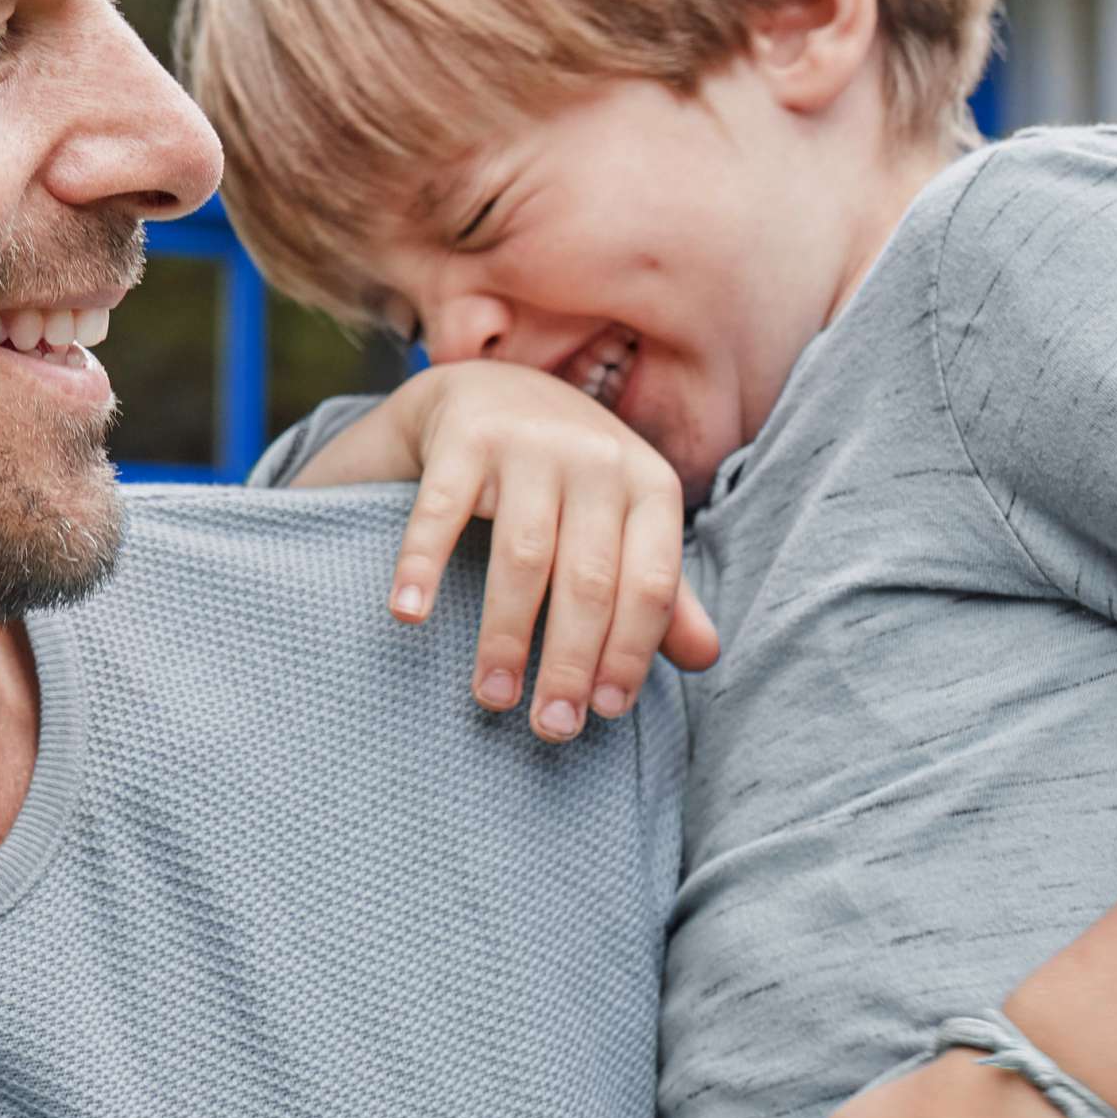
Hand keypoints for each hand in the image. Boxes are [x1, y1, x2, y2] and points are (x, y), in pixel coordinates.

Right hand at [350, 359, 717, 738]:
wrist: (496, 389)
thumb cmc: (573, 482)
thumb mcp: (627, 525)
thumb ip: (661, 592)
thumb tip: (708, 659)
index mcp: (649, 485)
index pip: (651, 584)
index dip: (631, 654)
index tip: (603, 715)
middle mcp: (597, 458)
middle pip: (589, 579)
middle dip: (570, 662)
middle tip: (551, 728)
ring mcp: (529, 442)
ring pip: (522, 557)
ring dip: (506, 635)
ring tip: (492, 698)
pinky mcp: (464, 436)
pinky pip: (441, 512)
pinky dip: (421, 565)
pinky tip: (408, 618)